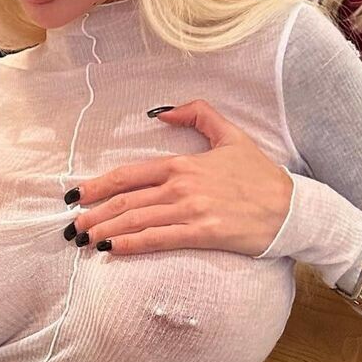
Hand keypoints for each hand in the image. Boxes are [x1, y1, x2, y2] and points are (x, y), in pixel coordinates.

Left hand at [70, 100, 292, 256]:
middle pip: (126, 200)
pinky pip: (159, 239)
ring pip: (137, 220)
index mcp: (183, 163)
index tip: (75, 194)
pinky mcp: (203, 233)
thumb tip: (163, 111)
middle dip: (93, 213)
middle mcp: (181, 186)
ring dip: (105, 230)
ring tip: (83, 239)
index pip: (129, 174)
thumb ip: (198, 114)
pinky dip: (131, 244)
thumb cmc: (260, 175)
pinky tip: (111, 250)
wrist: (292, 208)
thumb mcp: (231, 135)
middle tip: (70, 224)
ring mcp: (191, 210)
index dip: (98, 185)